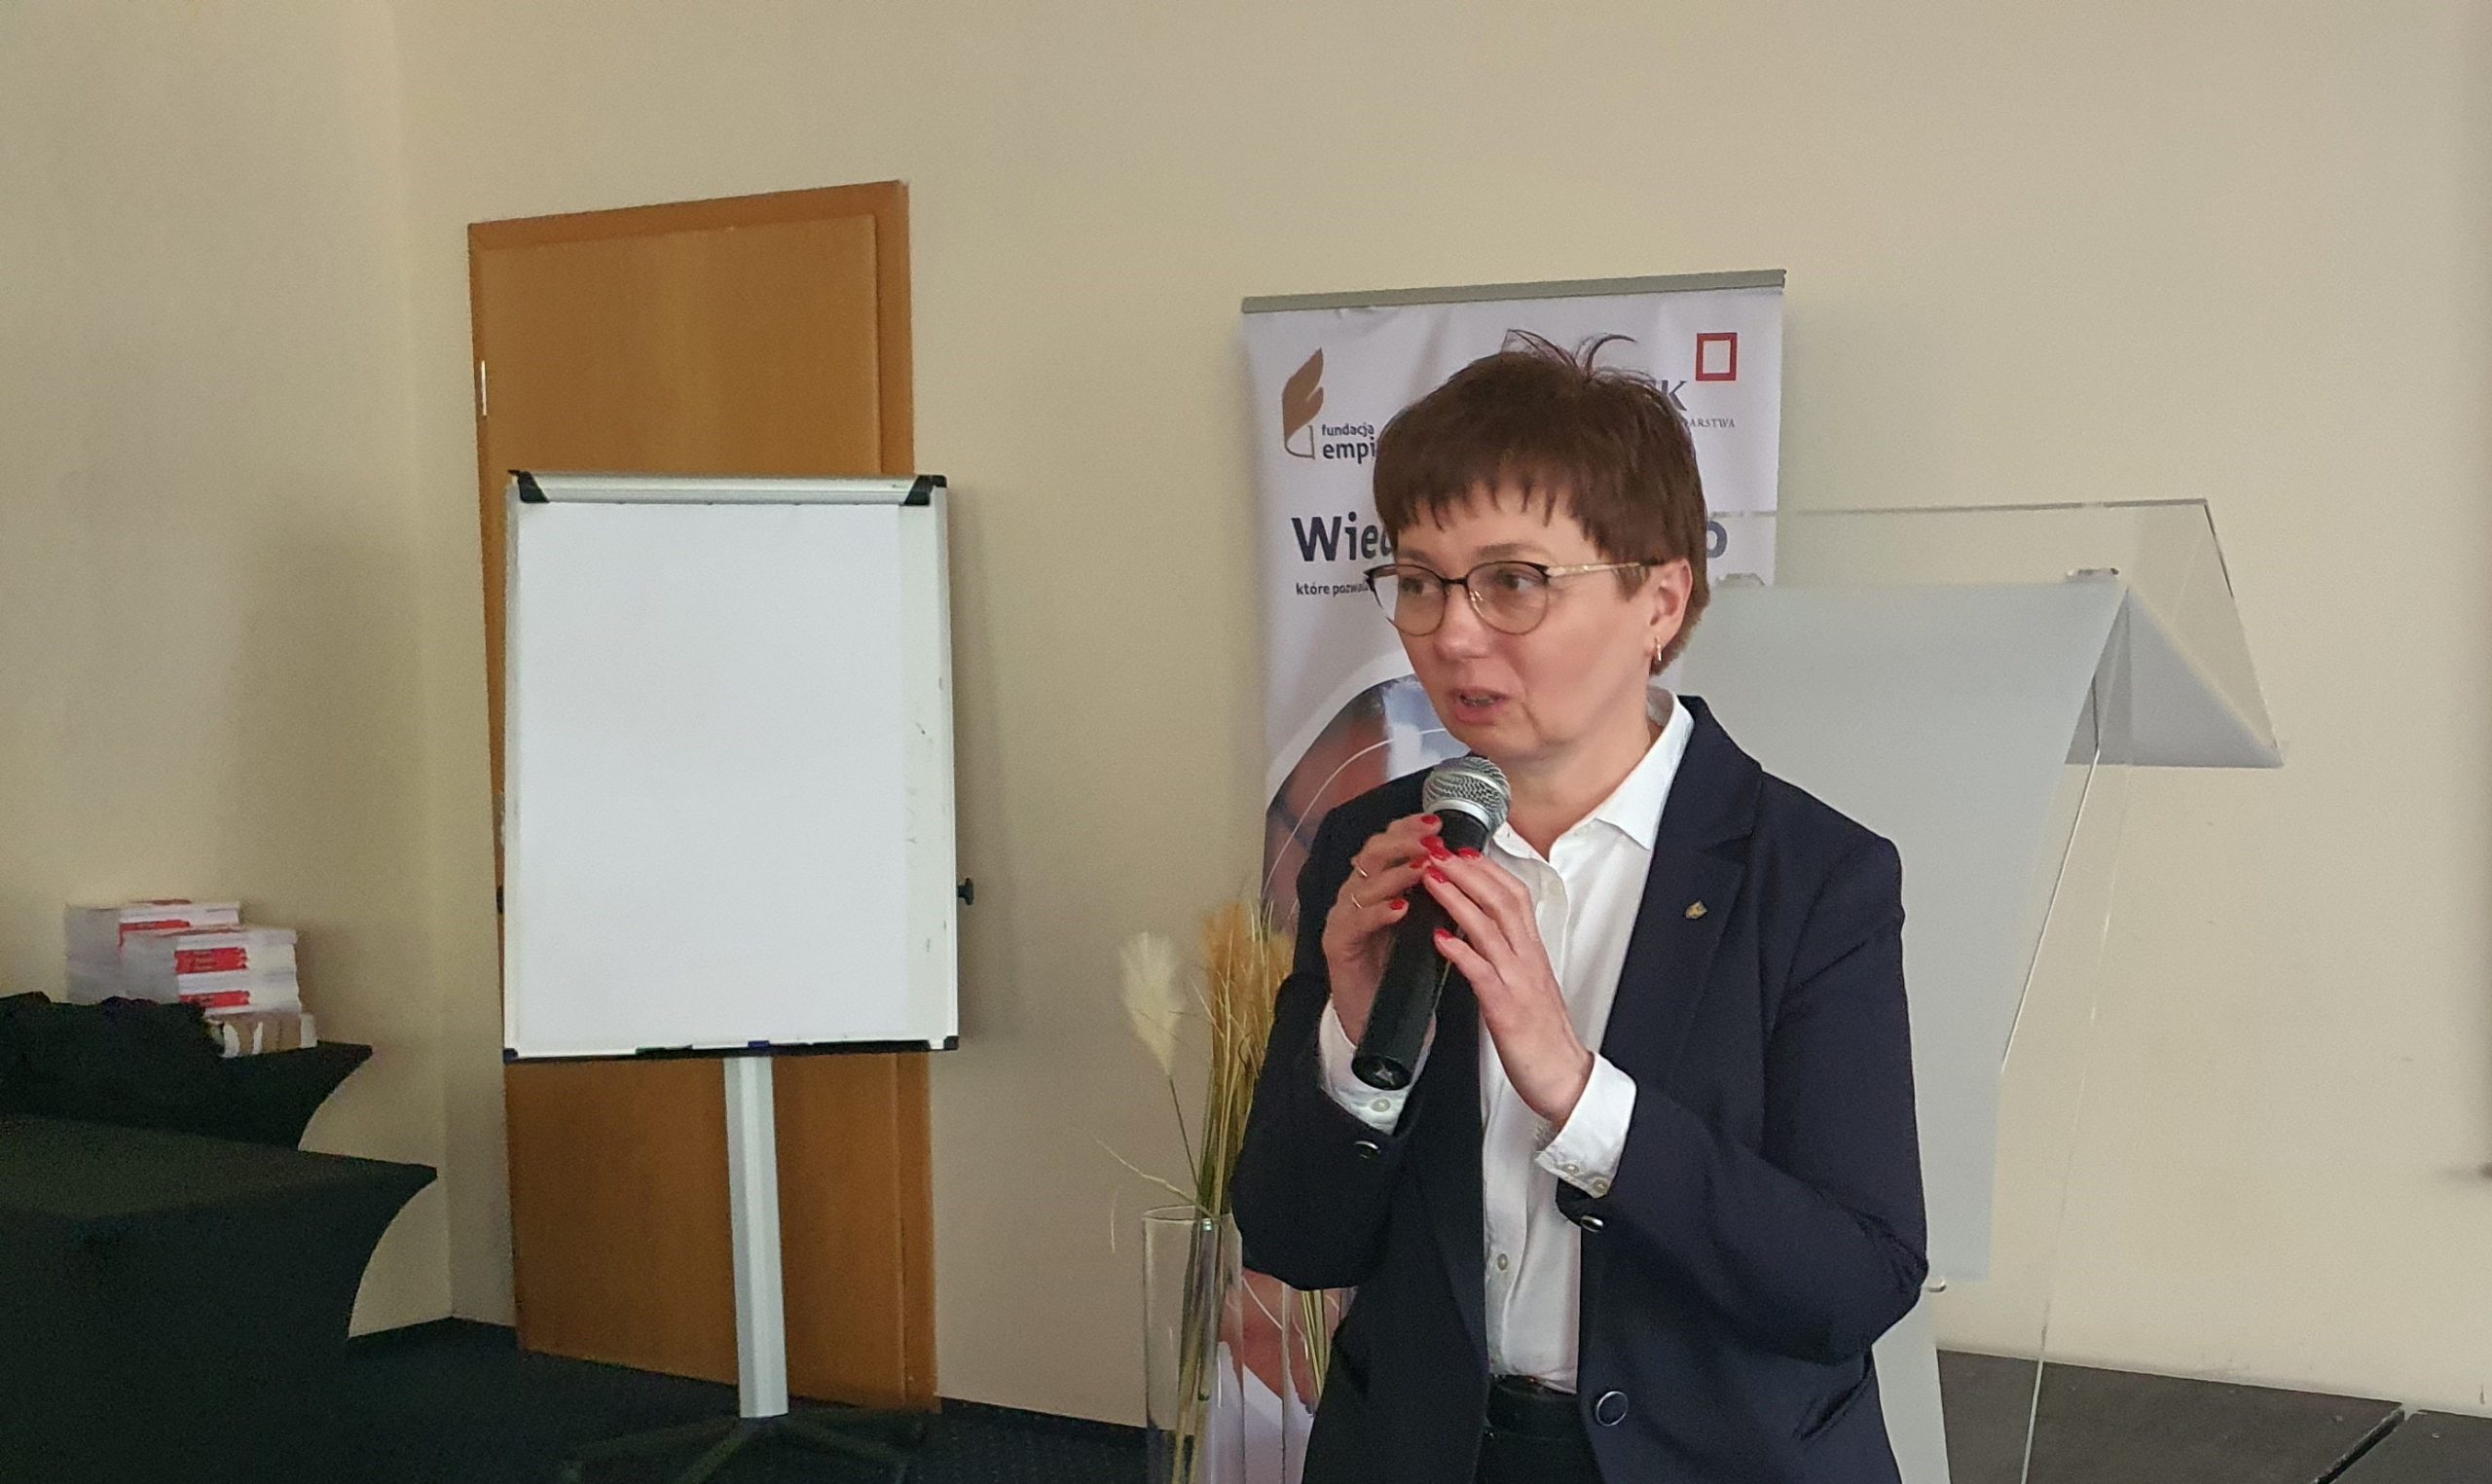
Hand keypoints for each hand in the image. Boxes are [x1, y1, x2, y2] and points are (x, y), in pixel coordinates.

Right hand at [1320, 813, 1441, 1041]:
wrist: (1377, 1016)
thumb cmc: (1401, 968)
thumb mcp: (1421, 923)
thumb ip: (1431, 894)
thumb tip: (1463, 863)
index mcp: (1375, 885)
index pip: (1387, 843)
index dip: (1408, 829)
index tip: (1438, 822)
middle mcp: (1354, 895)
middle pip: (1371, 854)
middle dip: (1403, 843)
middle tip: (1432, 840)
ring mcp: (1342, 919)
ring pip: (1363, 885)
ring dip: (1396, 874)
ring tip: (1424, 869)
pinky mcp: (1338, 946)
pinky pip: (1355, 924)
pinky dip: (1378, 913)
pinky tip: (1401, 908)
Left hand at [1422, 850, 1595, 1124]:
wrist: (1563, 1079)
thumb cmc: (1543, 1037)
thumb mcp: (1528, 987)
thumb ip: (1510, 957)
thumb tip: (1485, 935)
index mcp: (1532, 954)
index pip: (1515, 897)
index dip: (1489, 870)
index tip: (1463, 850)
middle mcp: (1527, 961)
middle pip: (1502, 901)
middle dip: (1469, 870)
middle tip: (1439, 850)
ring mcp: (1518, 982)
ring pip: (1489, 928)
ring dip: (1458, 898)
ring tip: (1431, 877)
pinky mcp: (1505, 1009)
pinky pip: (1482, 973)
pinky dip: (1460, 950)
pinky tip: (1438, 936)